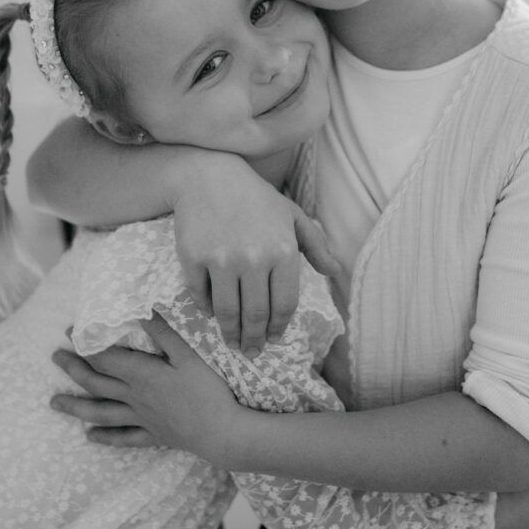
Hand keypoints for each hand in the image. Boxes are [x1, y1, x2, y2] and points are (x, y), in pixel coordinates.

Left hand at [51, 314, 241, 462]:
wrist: (222, 432)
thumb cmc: (209, 390)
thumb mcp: (189, 355)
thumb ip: (163, 333)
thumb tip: (142, 309)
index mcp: (142, 375)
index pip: (104, 357)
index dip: (84, 343)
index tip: (69, 330)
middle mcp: (134, 397)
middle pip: (95, 382)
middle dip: (73, 369)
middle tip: (54, 357)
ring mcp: (142, 419)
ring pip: (100, 412)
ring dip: (75, 406)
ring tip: (53, 402)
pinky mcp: (153, 436)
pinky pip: (122, 438)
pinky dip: (104, 437)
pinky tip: (90, 437)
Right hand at [172, 152, 338, 356]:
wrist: (208, 176)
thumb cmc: (256, 197)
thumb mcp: (292, 216)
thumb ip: (316, 245)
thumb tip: (335, 271)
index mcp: (283, 251)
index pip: (284, 304)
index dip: (279, 327)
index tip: (273, 339)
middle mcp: (255, 258)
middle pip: (256, 314)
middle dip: (254, 339)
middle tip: (251, 351)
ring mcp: (222, 260)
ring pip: (228, 312)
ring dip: (231, 333)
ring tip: (232, 342)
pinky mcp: (194, 259)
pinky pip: (200, 296)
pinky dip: (206, 310)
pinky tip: (211, 314)